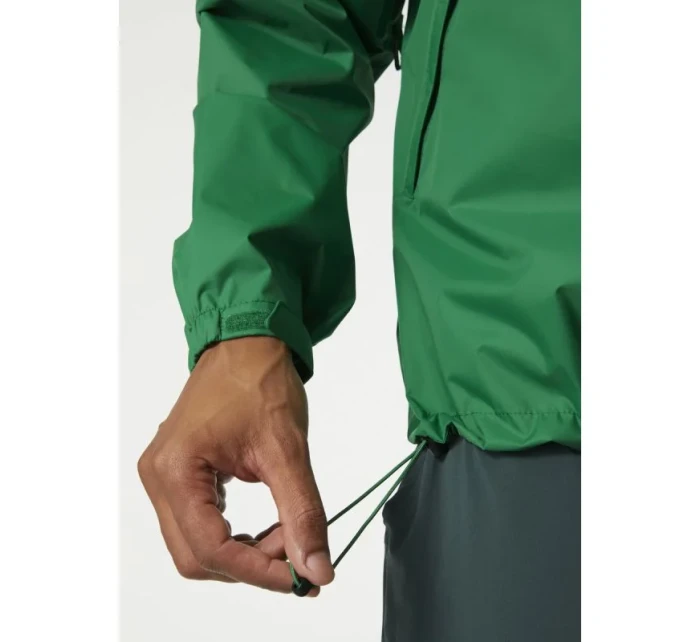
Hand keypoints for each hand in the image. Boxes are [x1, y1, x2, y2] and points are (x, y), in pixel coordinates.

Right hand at [138, 336, 333, 594]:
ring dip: (244, 551)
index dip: (258, 572)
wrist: (246, 342)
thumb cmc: (260, 381)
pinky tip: (266, 525)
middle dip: (251, 564)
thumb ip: (302, 513)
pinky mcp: (178, 472)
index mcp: (176, 470)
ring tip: (287, 534)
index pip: (210, 549)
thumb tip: (316, 569)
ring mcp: (164, 475)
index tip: (300, 580)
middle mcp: (159, 477)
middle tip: (297, 556)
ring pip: (196, 544)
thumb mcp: (286, 449)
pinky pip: (198, 522)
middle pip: (197, 556)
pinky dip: (234, 534)